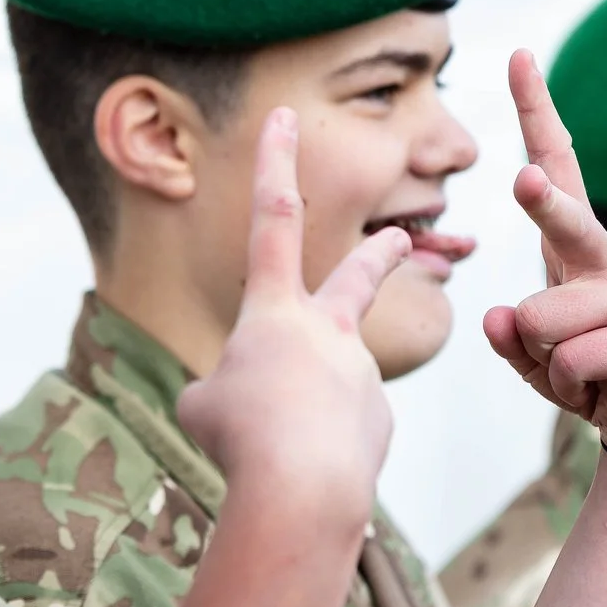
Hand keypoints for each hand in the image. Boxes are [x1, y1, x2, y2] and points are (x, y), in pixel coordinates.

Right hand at [178, 108, 407, 517]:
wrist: (303, 489)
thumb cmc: (240, 439)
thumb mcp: (203, 407)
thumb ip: (225, 389)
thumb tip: (252, 398)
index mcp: (275, 313)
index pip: (272, 220)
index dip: (274, 165)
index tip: (284, 117)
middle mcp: (327, 331)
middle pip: (357, 275)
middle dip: (380, 252)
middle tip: (403, 239)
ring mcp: (360, 373)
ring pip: (317, 390)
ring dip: (294, 416)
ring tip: (274, 450)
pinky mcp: (378, 418)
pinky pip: (335, 434)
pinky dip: (314, 450)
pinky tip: (305, 471)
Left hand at [482, 51, 606, 461]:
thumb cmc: (590, 372)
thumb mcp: (535, 355)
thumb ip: (510, 336)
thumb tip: (498, 316)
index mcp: (575, 250)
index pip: (554, 167)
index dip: (536, 113)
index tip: (518, 56)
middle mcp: (606, 262)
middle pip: (566, 220)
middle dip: (543, 202)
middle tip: (523, 179)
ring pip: (539, 320)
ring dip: (544, 360)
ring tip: (579, 370)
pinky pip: (566, 362)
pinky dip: (567, 388)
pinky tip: (599, 389)